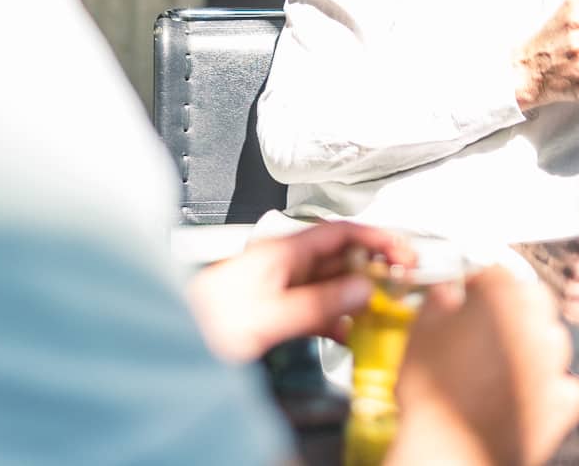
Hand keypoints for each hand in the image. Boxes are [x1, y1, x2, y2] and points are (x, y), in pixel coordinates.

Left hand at [185, 221, 411, 361]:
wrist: (172, 345)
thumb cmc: (207, 322)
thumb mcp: (267, 315)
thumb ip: (316, 303)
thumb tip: (362, 289)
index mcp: (282, 252)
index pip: (339, 232)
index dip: (375, 237)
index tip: (403, 250)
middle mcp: (284, 264)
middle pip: (340, 257)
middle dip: (374, 266)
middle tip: (405, 281)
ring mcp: (281, 287)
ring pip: (332, 284)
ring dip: (359, 295)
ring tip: (385, 309)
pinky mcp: (276, 311)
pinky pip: (317, 308)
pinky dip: (337, 319)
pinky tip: (350, 334)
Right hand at [390, 269, 578, 465]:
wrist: (450, 451)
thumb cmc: (434, 394)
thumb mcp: (420, 334)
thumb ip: (437, 302)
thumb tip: (445, 294)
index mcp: (501, 299)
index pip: (497, 272)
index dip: (479, 283)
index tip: (468, 294)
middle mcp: (534, 326)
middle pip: (534, 301)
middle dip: (514, 307)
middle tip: (488, 324)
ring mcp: (553, 365)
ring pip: (554, 339)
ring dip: (535, 342)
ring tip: (506, 358)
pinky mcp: (561, 403)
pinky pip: (567, 384)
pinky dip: (554, 384)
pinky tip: (530, 390)